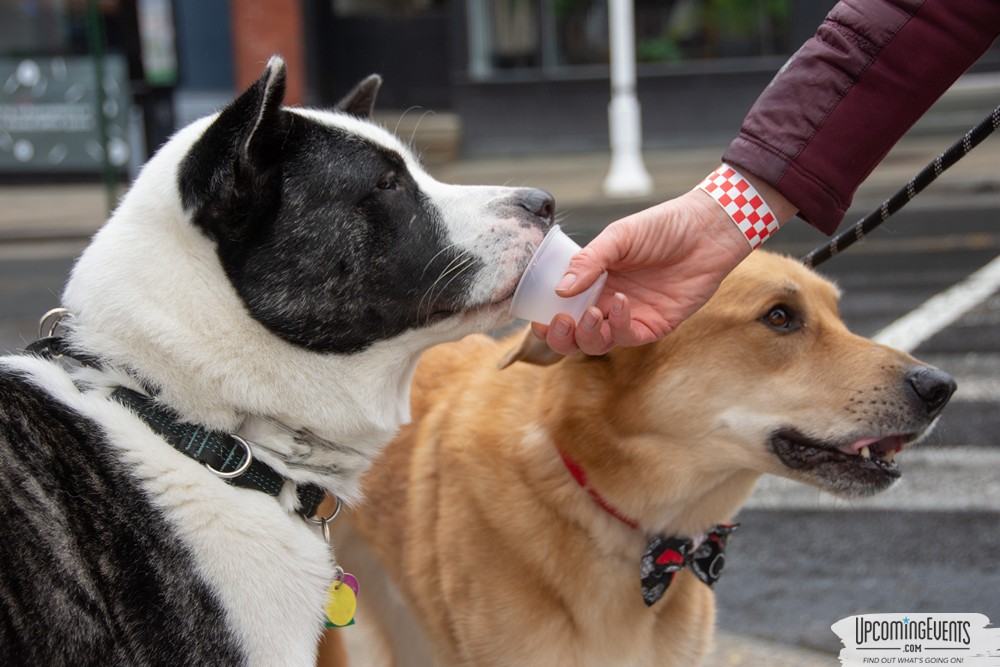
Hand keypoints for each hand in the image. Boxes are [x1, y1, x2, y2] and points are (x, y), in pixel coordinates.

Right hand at [532, 188, 753, 355]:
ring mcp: (630, 316)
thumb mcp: (620, 236)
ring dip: (588, 334)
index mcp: (593, 280)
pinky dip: (618, 325)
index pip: (562, 308)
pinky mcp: (655, 325)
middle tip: (561, 321)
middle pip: (575, 336)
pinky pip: (628, 337)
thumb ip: (589, 261)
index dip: (547, 319)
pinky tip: (620, 303)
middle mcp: (606, 301)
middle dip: (562, 337)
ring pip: (598, 343)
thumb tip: (560, 289)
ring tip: (591, 313)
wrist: (707, 230)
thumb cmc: (663, 226)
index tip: (538, 317)